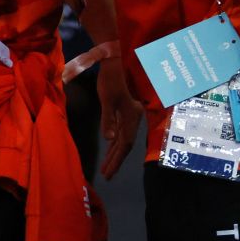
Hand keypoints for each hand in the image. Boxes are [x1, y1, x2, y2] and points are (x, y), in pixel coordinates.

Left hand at [95, 59, 142, 178]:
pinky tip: (110, 150)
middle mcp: (133, 118)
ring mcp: (129, 116)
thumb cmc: (110, 80)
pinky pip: (120, 133)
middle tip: (107, 176)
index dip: (117, 159)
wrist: (113, 64)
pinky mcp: (123, 113)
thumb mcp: (107, 99)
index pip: (125, 143)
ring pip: (122, 139)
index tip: (108, 173)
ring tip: (106, 168)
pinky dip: (114, 144)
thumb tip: (110, 139)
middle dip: (116, 160)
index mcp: (132, 116)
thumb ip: (108, 119)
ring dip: (114, 154)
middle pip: (125, 144)